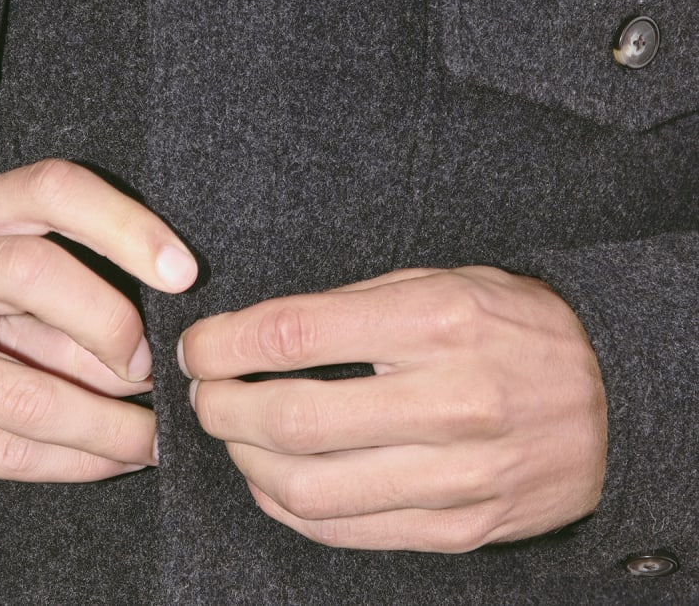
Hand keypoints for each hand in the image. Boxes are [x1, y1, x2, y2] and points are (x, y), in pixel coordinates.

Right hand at [0, 159, 196, 494]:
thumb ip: (43, 286)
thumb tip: (151, 320)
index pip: (46, 188)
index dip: (124, 223)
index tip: (181, 268)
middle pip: (33, 272)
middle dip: (115, 323)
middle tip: (154, 365)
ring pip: (29, 391)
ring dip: (112, 423)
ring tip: (154, 435)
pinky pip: (7, 453)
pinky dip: (77, 462)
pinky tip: (110, 460)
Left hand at [179, 266, 606, 551]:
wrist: (615, 396)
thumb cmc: (515, 324)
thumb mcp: (441, 281)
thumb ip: (355, 306)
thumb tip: (259, 334)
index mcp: (436, 322)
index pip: (297, 334)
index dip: (226, 342)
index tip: (197, 345)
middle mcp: (447, 401)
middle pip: (293, 420)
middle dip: (222, 408)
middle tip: (201, 393)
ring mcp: (456, 476)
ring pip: (311, 490)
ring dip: (246, 463)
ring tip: (231, 435)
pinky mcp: (460, 528)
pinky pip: (349, 533)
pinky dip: (289, 509)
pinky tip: (270, 481)